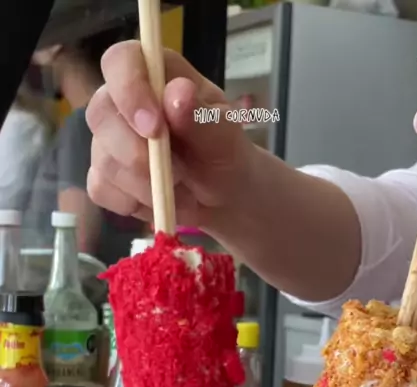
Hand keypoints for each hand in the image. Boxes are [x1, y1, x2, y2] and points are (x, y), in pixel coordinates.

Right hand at [86, 41, 253, 226]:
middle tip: (178, 176)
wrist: (220, 195)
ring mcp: (108, 139)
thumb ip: (202, 118)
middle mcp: (122, 101)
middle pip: (100, 114)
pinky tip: (158, 203)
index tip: (154, 127)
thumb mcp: (225, 137)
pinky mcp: (103, 175)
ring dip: (145, 186)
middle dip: (136, 153)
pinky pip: (101, 190)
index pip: (121, 61)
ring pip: (103, 160)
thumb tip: (176, 96)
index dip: (129, 90)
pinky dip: (133, 204)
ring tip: (182, 194)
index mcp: (155, 74)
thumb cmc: (222, 154)